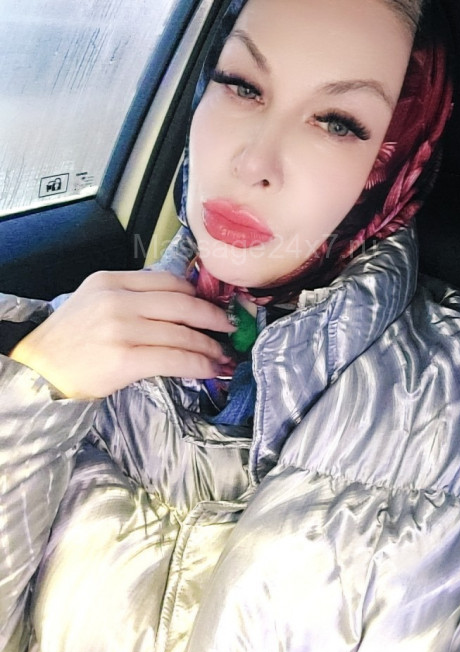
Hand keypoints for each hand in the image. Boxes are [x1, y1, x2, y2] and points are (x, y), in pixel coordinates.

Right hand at [10, 270, 234, 397]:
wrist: (38, 371)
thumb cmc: (68, 341)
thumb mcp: (94, 301)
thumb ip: (131, 296)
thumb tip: (178, 304)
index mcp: (112, 280)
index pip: (168, 280)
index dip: (198, 294)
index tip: (214, 304)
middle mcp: (119, 300)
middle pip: (182, 303)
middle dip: (212, 317)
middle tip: (230, 326)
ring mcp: (122, 329)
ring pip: (182, 333)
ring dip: (209, 346)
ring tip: (224, 355)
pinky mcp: (126, 359)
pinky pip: (175, 358)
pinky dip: (199, 364)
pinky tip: (211, 369)